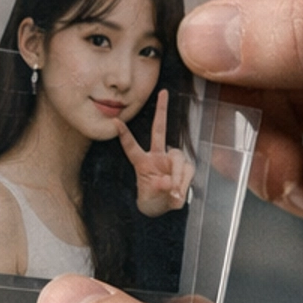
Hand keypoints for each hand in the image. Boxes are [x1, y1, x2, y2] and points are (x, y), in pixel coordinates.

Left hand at [116, 89, 194, 215]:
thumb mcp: (150, 199)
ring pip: (178, 159)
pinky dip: (184, 182)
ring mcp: (171, 160)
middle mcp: (156, 156)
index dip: (124, 135)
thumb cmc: (152, 201)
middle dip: (162, 110)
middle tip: (164, 93)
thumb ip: (158, 189)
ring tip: (174, 193)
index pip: (131, 147)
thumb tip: (169, 182)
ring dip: (178, 176)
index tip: (115, 122)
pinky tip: (178, 193)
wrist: (164, 210)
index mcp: (142, 163)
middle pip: (159, 130)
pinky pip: (187, 170)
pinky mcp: (184, 167)